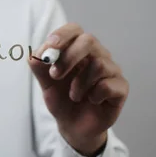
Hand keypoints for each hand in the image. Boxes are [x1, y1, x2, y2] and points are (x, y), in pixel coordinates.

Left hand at [28, 23, 128, 156]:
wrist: (73, 126)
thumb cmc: (62, 99)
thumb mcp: (45, 84)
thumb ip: (39, 68)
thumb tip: (34, 54)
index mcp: (78, 49)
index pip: (74, 30)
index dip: (62, 35)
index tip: (50, 47)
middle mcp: (97, 55)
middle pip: (89, 41)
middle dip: (69, 57)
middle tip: (55, 75)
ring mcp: (111, 70)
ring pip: (98, 64)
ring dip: (79, 84)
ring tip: (74, 96)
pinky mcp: (121, 87)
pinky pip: (108, 85)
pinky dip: (94, 95)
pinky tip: (91, 101)